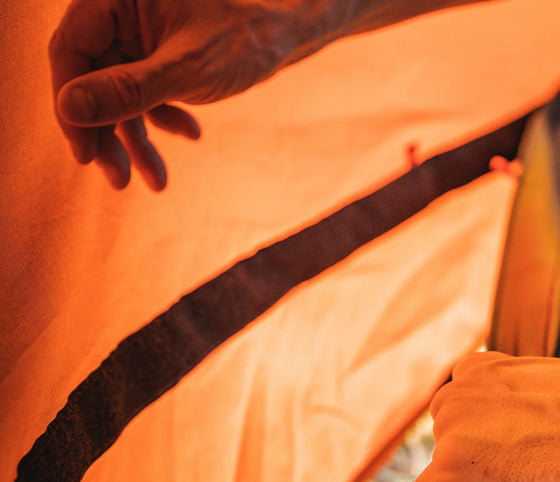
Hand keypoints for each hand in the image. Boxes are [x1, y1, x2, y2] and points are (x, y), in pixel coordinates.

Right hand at [49, 0, 336, 189]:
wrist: (284, 35)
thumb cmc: (243, 40)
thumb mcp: (185, 71)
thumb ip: (127, 89)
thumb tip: (69, 109)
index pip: (70, 51)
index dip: (71, 106)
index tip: (84, 154)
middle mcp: (119, 13)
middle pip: (89, 79)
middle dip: (106, 133)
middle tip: (117, 179)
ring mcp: (137, 37)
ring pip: (118, 94)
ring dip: (135, 139)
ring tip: (156, 181)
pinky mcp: (156, 57)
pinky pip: (144, 95)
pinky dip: (163, 121)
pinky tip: (192, 134)